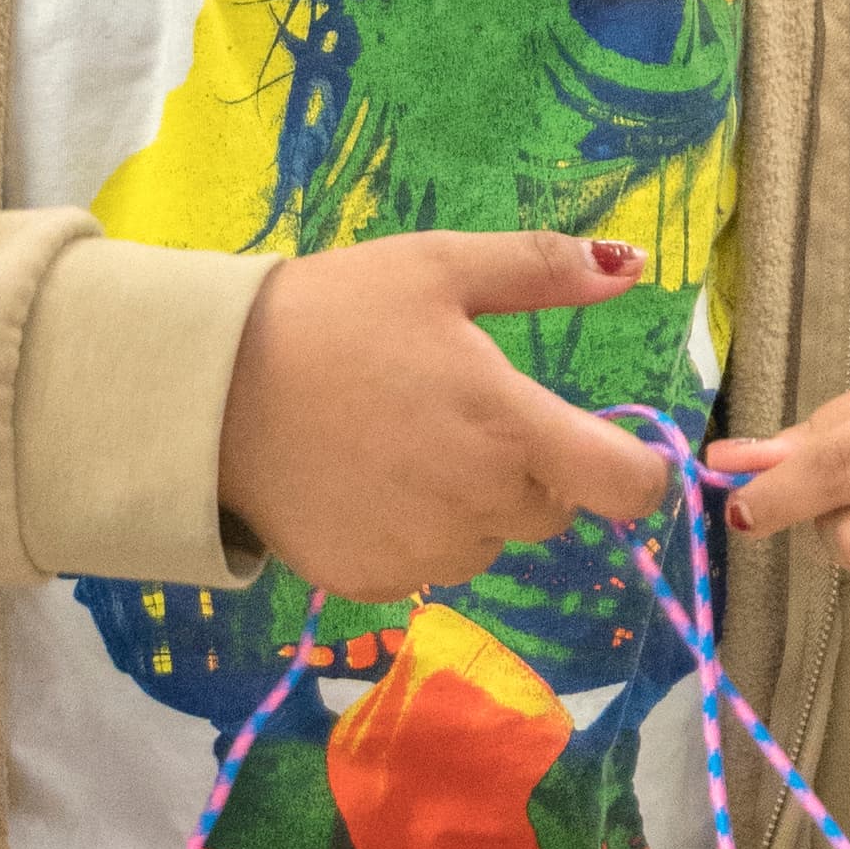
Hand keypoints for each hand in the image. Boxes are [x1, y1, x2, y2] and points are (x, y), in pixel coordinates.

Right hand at [216, 236, 665, 606]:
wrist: (214, 389)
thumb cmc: (334, 315)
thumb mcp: (439, 267)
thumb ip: (543, 270)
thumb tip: (634, 265)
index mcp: (513, 428)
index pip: (627, 487)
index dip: (635, 470)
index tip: (608, 448)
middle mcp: (482, 505)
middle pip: (553, 511)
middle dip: (530, 471)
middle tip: (462, 416)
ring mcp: (426, 553)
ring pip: (490, 542)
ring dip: (474, 506)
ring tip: (404, 446)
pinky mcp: (375, 583)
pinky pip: (426, 566)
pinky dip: (413, 533)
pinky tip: (366, 483)